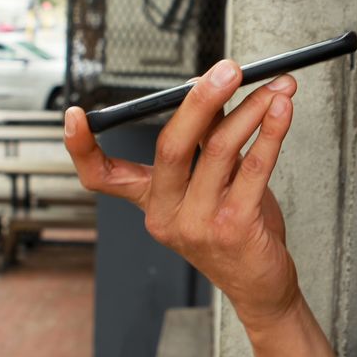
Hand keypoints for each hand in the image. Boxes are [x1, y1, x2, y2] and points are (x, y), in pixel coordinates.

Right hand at [63, 60, 302, 327]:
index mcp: (152, 202)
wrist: (261, 286)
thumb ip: (207, 139)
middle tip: (227, 70)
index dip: (82, 149)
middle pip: (171, 145)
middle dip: (201, 99)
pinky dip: (271, 134)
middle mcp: (167, 214)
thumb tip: (210, 89)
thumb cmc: (236, 231)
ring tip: (273, 88)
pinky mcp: (234, 227)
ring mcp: (199, 223)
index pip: (102, 178)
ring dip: (251, 110)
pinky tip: (282, 112)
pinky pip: (253, 168)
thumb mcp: (213, 183)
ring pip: (219, 149)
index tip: (74, 117)